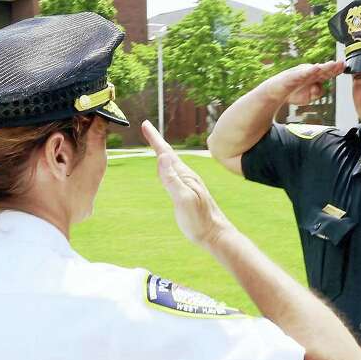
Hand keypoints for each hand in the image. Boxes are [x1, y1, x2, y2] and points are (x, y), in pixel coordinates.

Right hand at [141, 121, 232, 247]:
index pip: (166, 153)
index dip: (155, 139)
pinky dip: (167, 167)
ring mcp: (188, 184)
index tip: (145, 124)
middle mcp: (187, 177)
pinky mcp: (188, 193)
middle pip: (169, 155)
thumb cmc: (199, 220)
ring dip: (162, 152)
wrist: (215, 234)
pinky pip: (174, 175)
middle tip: (147, 128)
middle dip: (157, 141)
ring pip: (172, 164)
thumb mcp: (183, 199)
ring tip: (155, 145)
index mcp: (184, 176)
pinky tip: (168, 170)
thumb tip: (162, 156)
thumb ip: (172, 179)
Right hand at [264, 60, 345, 105]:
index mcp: (315, 76)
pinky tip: (315, 68)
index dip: (337, 70)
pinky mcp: (293, 76)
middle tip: (342, 63)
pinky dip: (309, 71)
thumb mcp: (310, 96)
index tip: (346, 67)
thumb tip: (320, 88)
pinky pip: (302, 73)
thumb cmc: (294, 92)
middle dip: (333, 66)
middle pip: (323, 69)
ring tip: (332, 64)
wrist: (277, 93)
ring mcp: (302, 73)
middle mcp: (309, 72)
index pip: (328, 73)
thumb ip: (317, 92)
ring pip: (314, 70)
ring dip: (324, 67)